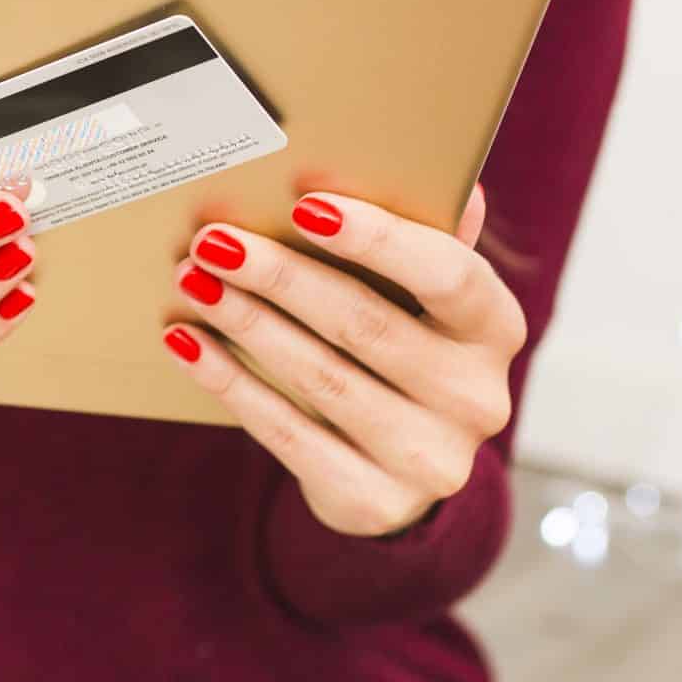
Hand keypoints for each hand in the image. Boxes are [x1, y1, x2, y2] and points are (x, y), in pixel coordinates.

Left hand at [160, 183, 526, 537]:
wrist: (402, 471)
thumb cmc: (405, 350)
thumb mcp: (426, 298)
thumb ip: (431, 238)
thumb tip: (458, 181)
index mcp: (494, 329)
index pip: (449, 275)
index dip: (378, 239)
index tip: (305, 205)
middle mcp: (476, 398)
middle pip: (365, 324)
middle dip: (280, 277)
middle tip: (213, 241)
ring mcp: (428, 457)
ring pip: (320, 377)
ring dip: (246, 323)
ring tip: (193, 282)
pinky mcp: (373, 500)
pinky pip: (286, 434)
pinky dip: (230, 382)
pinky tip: (186, 343)